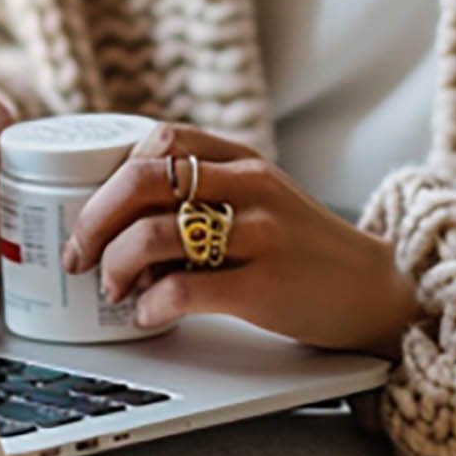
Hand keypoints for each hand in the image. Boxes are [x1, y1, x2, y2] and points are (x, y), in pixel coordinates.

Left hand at [64, 123, 419, 359]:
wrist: (377, 290)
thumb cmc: (301, 247)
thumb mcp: (257, 196)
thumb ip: (200, 191)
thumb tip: (116, 219)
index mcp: (240, 158)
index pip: (156, 141)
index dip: (108, 176)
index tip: (88, 211)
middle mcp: (249, 185)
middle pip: (141, 181)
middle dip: (93, 220)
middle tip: (78, 254)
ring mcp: (261, 233)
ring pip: (155, 233)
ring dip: (116, 264)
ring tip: (113, 288)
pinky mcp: (267, 285)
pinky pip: (186, 289)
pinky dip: (152, 304)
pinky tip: (147, 314)